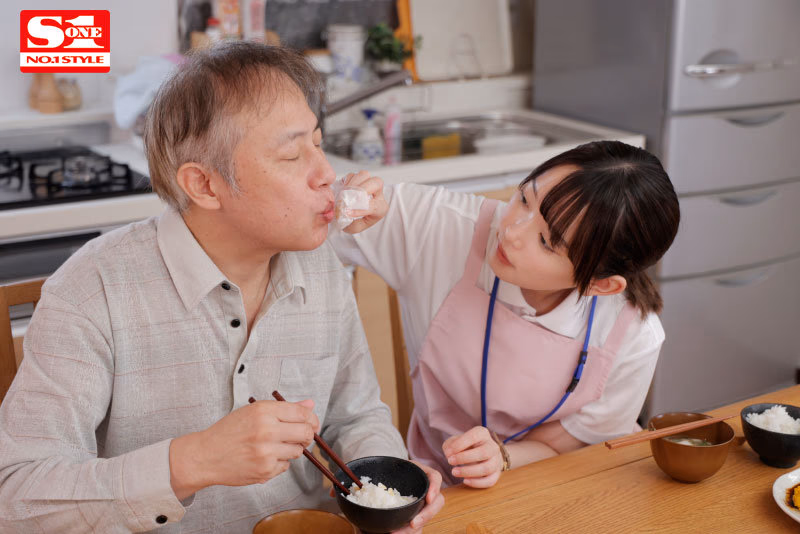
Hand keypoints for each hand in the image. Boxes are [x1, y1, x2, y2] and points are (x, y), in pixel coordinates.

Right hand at [169, 399, 319, 498]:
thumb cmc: (229, 431)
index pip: (302, 413)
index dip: (311, 418)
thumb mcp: (254, 411)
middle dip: (307, 435)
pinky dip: (279, 462)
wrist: (206, 456)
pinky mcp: (265, 471)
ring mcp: (266, 452)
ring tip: (275, 446)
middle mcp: (267, 430)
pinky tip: (264, 457)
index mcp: (264, 411)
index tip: (311, 422)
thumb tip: (310, 404)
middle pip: (306, 433)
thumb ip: (285, 408)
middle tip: (300, 436)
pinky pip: (286, 466)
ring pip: (298, 451)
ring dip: (292, 449)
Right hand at [339, 171, 387, 233]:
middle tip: (349, 197)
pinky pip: (353, 174)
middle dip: (362, 189)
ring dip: (352, 183)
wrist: (350, 216)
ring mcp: (368, 184)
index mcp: (380, 208)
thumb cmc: (354, 222)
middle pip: (377, 182)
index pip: (374, 206)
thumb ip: (349, 222)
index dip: (359, 209)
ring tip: (344, 193)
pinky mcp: (359, 179)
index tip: (347, 212)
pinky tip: (343, 190)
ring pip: (365, 175)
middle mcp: (378, 194)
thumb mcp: (353, 228)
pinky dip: (347, 181)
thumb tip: (343, 212)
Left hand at [392, 461, 443, 532]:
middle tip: (413, 524)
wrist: (388, 477)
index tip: (428, 499)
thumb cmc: (390, 471)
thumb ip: (386, 471)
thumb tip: (367, 482)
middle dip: (426, 515)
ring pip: (426, 518)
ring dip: (415, 528)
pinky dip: (409, 532)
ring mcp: (423, 503)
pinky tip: (398, 533)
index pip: (435, 477)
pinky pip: (418, 527)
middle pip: (437, 502)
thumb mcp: (390, 466)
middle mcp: (426, 489)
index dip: (434, 487)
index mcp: (422, 474)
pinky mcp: (417, 515)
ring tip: (397, 533)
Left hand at [442, 426, 502, 487]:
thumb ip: (450, 445)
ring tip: (454, 472)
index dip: (459, 445)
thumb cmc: (465, 446)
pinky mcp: (497, 474)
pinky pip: (490, 480)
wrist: (480, 454)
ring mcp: (496, 460)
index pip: (473, 437)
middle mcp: (492, 446)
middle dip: (464, 458)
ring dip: (469, 472)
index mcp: (482, 434)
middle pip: (483, 452)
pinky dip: (477, 483)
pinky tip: (465, 481)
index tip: (448, 452)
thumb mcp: (455, 441)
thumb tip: (449, 455)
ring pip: (487, 468)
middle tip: (450, 461)